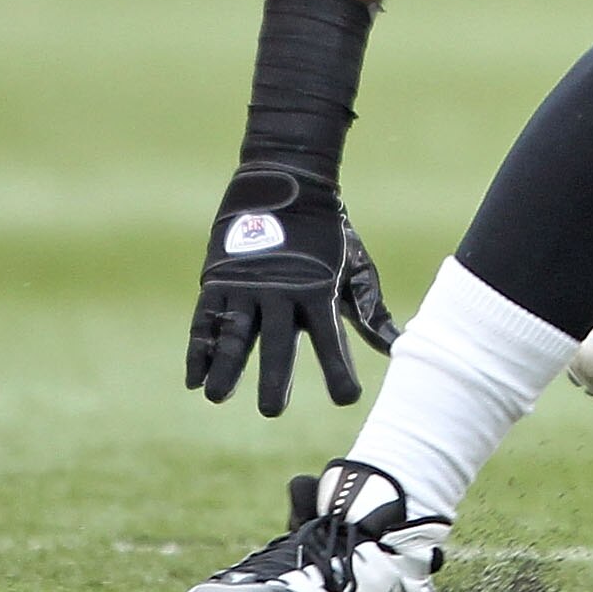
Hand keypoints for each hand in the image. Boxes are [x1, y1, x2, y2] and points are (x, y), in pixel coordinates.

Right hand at [186, 164, 396, 414]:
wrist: (287, 180)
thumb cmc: (328, 233)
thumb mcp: (353, 268)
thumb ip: (369, 313)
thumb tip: (398, 348)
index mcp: (320, 289)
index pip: (331, 338)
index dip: (338, 369)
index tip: (347, 399)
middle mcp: (283, 290)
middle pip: (278, 342)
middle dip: (274, 377)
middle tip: (272, 411)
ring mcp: (247, 284)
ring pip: (236, 332)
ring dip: (226, 366)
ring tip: (217, 397)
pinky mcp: (219, 278)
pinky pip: (206, 319)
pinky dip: (198, 349)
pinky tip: (194, 378)